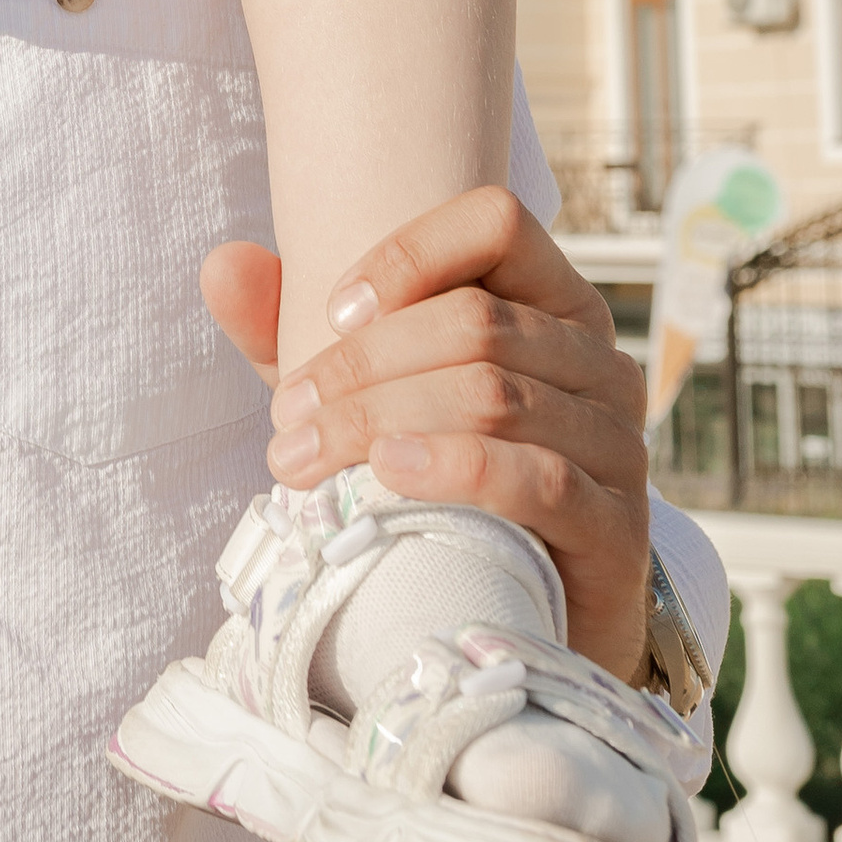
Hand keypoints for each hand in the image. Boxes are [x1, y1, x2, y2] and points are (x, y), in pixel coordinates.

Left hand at [201, 189, 652, 682]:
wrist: (528, 618)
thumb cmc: (441, 487)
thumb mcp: (359, 398)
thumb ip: (289, 331)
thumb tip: (221, 263)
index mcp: (552, 304)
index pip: (497, 223)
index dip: (409, 254)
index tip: (332, 313)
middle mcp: (598, 361)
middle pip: (476, 322)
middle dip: (361, 367)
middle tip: (287, 418)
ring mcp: (620, 445)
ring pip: (495, 397)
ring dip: (380, 422)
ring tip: (305, 459)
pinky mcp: (618, 531)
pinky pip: (542, 478)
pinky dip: (455, 468)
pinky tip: (390, 475)